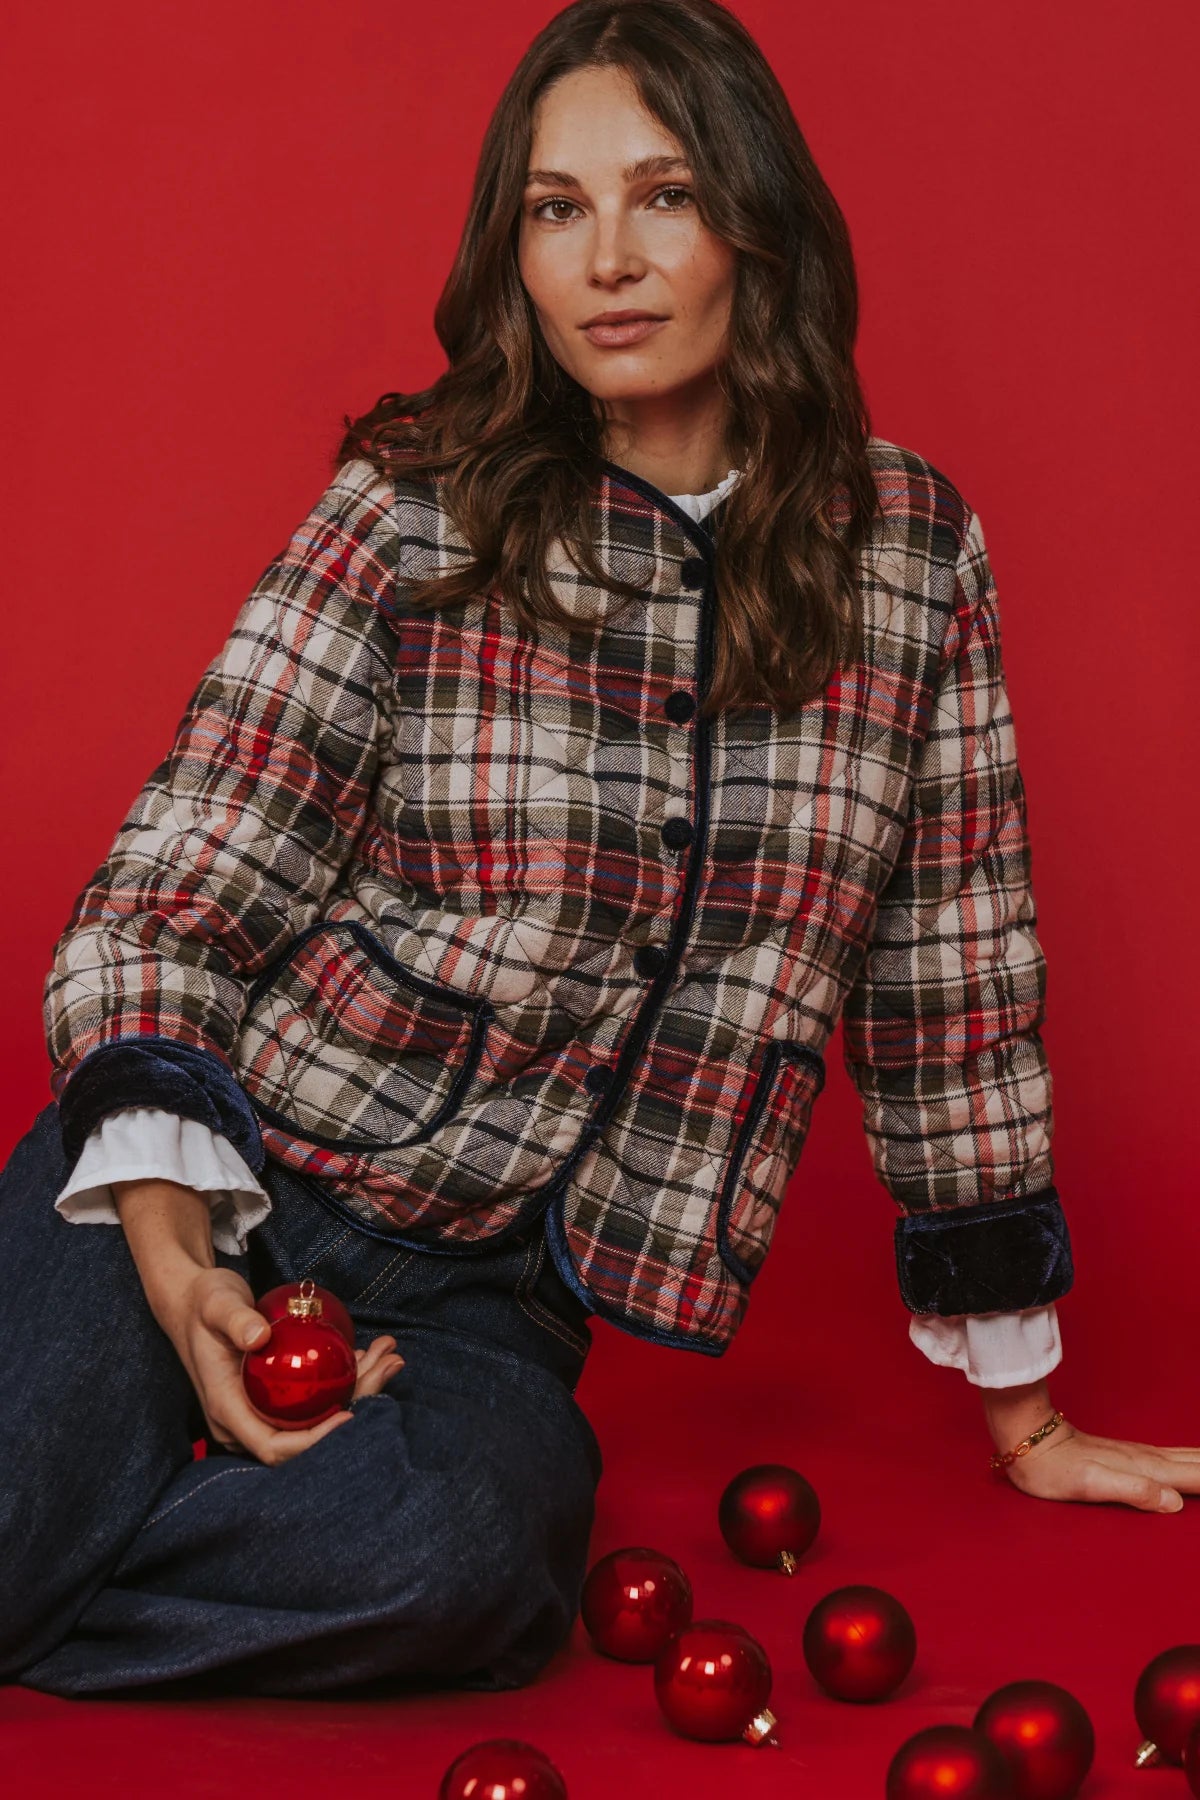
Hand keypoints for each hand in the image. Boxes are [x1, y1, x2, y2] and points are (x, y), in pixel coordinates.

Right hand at [111, 1172, 403, 1466]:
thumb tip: (258, 1337)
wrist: (191, 1302)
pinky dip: (346, 1378)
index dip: (315, 1442)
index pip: (276, 1447)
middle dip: (355, 1405)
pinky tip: (369, 1354)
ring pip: (317, 1416)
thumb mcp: (215, 1304)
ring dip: (360, 1387)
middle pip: (307, 1434)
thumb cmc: (202, 1303)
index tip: (349, 1415)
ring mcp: (262, 1410)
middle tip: (390, 1364)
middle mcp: (247, 1420)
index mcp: (228, 1411)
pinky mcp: (276, 1396)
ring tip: (390, 1354)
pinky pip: (315, 1399)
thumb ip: (234, 1320)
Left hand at [984, 1381, 1197, 1511]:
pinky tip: (1193, 1460)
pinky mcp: (1128, 1456)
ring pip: (1187, 1459)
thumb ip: (1133, 1490)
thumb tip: (1175, 1503)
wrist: (1027, 1440)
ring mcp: (1138, 1455)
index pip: (1195, 1477)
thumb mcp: (1090, 1485)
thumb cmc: (1053, 1469)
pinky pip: (1173, 1458)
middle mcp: (1146, 1460)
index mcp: (1145, 1470)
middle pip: (1196, 1464)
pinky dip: (1193, 1460)